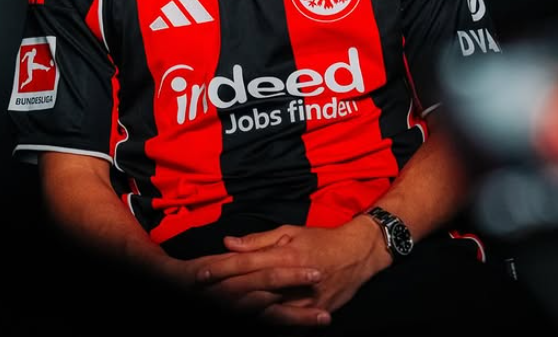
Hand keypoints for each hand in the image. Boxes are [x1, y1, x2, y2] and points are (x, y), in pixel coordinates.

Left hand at [193, 218, 390, 327]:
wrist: (357, 254)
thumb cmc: (320, 239)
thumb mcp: (290, 232)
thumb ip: (259, 240)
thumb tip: (229, 242)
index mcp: (284, 255)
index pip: (246, 262)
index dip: (222, 268)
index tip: (200, 273)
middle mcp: (291, 279)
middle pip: (252, 288)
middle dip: (225, 292)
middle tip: (201, 294)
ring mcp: (303, 300)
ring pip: (266, 310)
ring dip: (242, 311)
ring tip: (219, 312)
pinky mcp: (314, 314)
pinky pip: (287, 324)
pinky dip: (269, 325)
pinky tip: (252, 325)